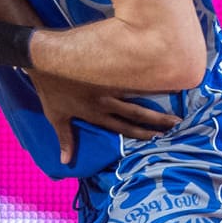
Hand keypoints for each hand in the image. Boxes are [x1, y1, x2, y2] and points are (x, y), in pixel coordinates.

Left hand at [35, 72, 179, 152]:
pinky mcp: (107, 64)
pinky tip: (162, 68)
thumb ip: (65, 139)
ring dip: (158, 92)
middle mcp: (105, 101)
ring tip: (179, 92)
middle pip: (136, 113)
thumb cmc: (49, 90)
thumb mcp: (56, 117)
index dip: (142, 134)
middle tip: (178, 123)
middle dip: (157, 120)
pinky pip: (130, 70)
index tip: (159, 138)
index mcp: (96, 114)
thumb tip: (65, 162)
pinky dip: (146, 71)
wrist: (41, 59)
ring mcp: (107, 82)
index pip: (123, 128)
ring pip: (138, 91)